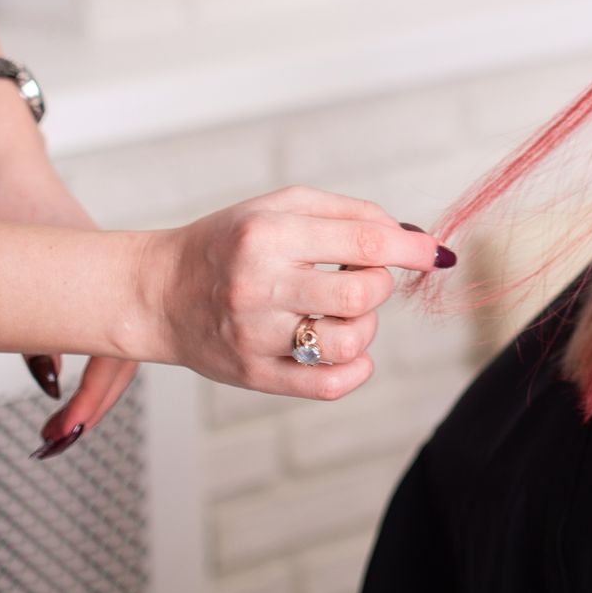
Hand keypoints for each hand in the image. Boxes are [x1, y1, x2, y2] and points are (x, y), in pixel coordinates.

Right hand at [35, 186, 453, 455]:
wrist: (156, 292)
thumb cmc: (229, 243)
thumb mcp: (279, 206)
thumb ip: (349, 213)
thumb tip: (411, 235)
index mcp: (268, 234)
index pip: (364, 240)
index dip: (411, 248)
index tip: (434, 254)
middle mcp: (259, 285)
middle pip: (363, 292)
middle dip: (378, 282)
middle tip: (357, 276)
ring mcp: (254, 335)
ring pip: (349, 340)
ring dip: (365, 325)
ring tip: (341, 311)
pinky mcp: (253, 374)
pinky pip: (328, 386)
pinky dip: (356, 369)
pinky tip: (348, 350)